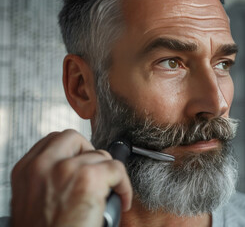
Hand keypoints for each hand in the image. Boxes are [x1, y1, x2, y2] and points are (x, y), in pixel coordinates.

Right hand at [10, 129, 132, 226]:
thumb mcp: (33, 200)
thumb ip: (47, 178)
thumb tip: (70, 168)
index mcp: (26, 170)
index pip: (53, 141)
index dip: (72, 150)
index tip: (82, 162)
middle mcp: (43, 165)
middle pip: (74, 138)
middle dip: (90, 153)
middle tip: (97, 175)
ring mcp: (66, 169)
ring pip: (100, 155)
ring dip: (107, 174)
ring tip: (107, 193)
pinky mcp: (89, 178)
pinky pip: (117, 169)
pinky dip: (124, 186)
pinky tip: (121, 200)